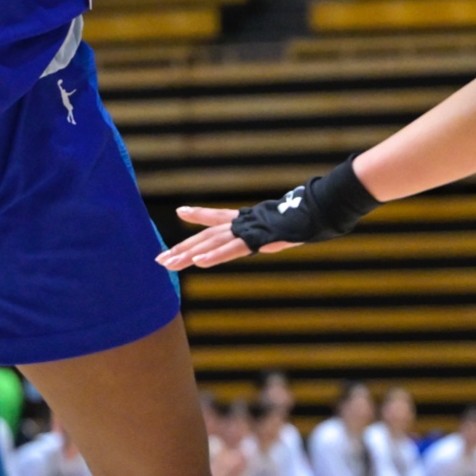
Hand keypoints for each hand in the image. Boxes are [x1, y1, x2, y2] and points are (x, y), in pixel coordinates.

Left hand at [157, 205, 293, 270]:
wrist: (316, 211)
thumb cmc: (303, 218)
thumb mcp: (282, 226)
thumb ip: (271, 232)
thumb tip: (273, 236)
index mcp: (246, 219)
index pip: (217, 216)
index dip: (198, 213)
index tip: (181, 211)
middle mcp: (241, 224)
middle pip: (205, 237)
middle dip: (182, 248)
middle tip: (159, 259)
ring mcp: (246, 231)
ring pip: (211, 244)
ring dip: (189, 254)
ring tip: (170, 263)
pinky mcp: (255, 240)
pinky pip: (231, 250)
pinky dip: (214, 256)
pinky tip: (198, 263)